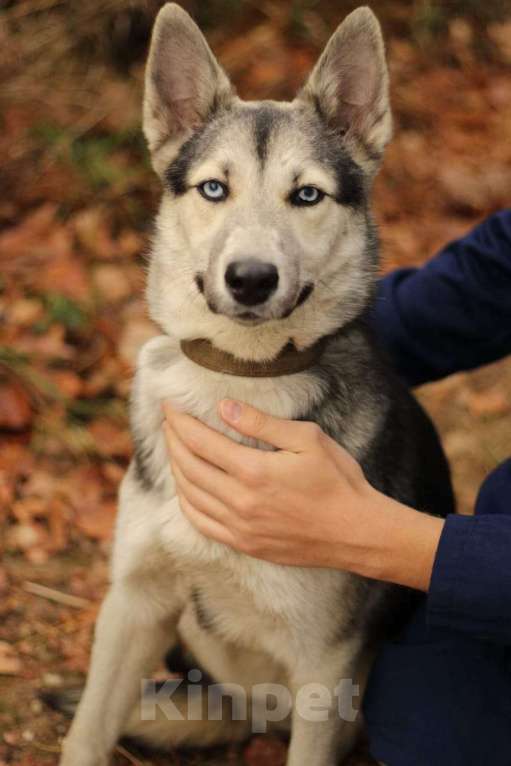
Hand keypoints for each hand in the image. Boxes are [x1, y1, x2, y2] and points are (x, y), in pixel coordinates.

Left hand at [164, 400, 443, 589]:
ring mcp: (239, 527)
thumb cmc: (338, 481)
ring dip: (176, 469)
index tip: (169, 406)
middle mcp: (239, 501)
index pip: (199, 441)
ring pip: (189, 495)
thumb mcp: (307, 438)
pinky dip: (186, 502)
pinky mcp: (244, 544)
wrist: (357, 531)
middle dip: (172, 440)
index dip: (179, 421)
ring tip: (174, 449)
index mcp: (253, 471)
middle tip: (168, 422)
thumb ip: (261, 423)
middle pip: (188, 467)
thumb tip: (224, 408)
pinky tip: (186, 488)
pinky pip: (201, 523)